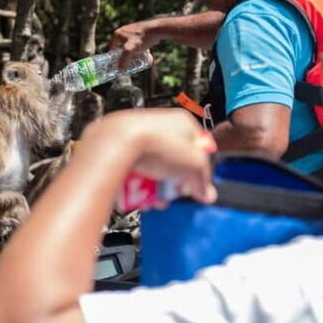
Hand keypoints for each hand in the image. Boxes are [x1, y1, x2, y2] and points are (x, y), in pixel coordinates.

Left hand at [83, 109, 216, 204]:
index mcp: (183, 122)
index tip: (197, 186)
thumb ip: (203, 180)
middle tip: (172, 194)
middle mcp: (160, 125)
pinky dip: (137, 184)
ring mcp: (139, 135)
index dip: (199, 169)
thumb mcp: (193, 165)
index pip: (198, 148)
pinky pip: (134, 170)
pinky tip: (138, 195)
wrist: (115, 143)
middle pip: (174, 161)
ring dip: (155, 188)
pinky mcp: (120, 147)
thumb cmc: (155, 143)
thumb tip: (207, 193)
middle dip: (173, 183)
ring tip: (154, 200)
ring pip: (153, 167)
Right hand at [110, 21, 155, 69]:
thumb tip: (120, 69)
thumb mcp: (130, 50)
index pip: (113, 49)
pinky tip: (143, 53)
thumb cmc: (142, 39)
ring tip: (137, 60)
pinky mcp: (140, 31)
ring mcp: (131, 30)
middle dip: (124, 56)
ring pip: (129, 45)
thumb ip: (123, 60)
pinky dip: (138, 48)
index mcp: (117, 34)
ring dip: (132, 53)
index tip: (120, 65)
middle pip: (121, 48)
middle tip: (129, 64)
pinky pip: (136, 42)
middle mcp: (123, 31)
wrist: (156, 29)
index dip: (115, 58)